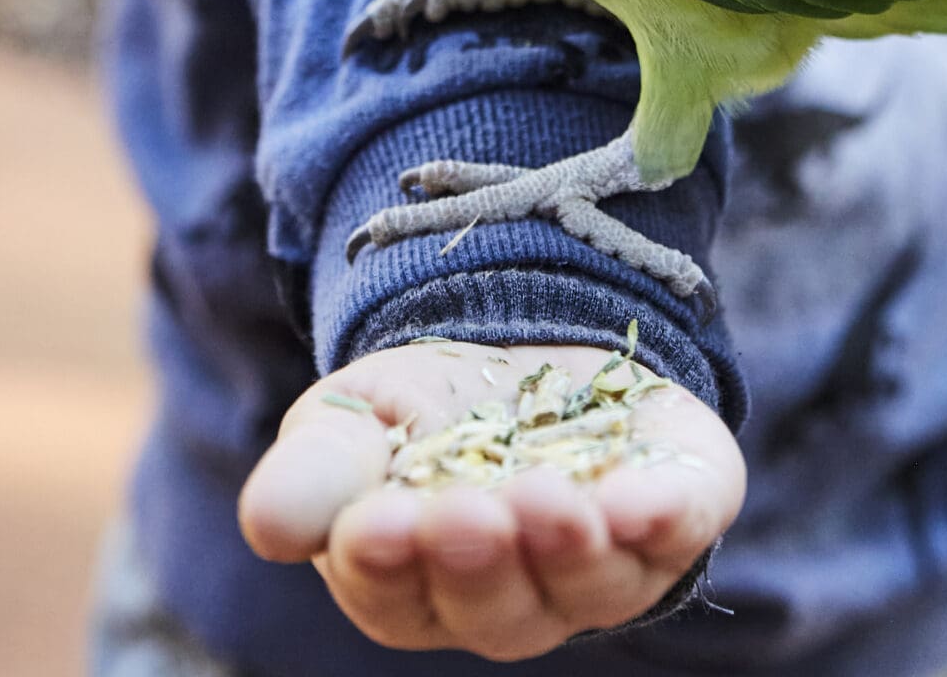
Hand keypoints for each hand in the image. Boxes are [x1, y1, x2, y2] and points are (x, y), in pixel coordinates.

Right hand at [238, 339, 742, 659]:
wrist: (522, 342)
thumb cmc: (418, 412)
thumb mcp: (352, 420)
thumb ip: (316, 472)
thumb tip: (268, 525)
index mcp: (418, 587)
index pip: (396, 594)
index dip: (385, 564)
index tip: (369, 526)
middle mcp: (516, 597)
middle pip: (497, 604)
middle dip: (482, 560)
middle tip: (465, 514)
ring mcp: (603, 565)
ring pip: (588, 583)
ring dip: (568, 547)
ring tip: (546, 501)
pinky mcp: (676, 510)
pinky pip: (678, 535)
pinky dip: (663, 521)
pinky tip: (647, 501)